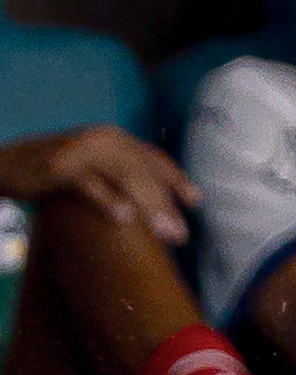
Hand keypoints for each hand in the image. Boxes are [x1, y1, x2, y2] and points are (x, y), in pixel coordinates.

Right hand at [0, 125, 199, 245]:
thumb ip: (114, 178)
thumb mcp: (88, 170)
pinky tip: (124, 218)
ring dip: (149, 205)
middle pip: (146, 171)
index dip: (176, 179)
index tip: (197, 202)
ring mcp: (85, 149)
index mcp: (115, 139)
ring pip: (127, 176)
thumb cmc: (49, 171)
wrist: (6, 163)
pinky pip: (91, 182)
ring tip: (163, 231)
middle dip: (166, 203)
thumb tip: (141, 206)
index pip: (154, 158)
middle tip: (180, 234)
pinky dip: (109, 198)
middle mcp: (106, 139)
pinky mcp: (62, 164)